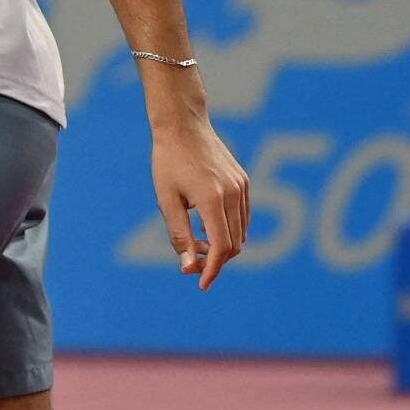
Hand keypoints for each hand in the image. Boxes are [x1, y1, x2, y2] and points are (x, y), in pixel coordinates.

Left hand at [151, 116, 249, 290]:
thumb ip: (178, 234)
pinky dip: (229, 229)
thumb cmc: (168, 161)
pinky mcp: (243, 182)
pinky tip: (206, 226)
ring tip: (195, 242)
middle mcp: (233, 193)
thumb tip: (187, 267)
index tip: (201, 284)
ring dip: (222, 246)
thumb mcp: (166, 199)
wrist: (183, 125)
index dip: (212, 269)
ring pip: (241, 232)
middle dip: (215, 260)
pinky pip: (242, 216)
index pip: (221, 247)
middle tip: (191, 263)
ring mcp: (241, 187)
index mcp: (212, 198)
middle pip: (234, 244)